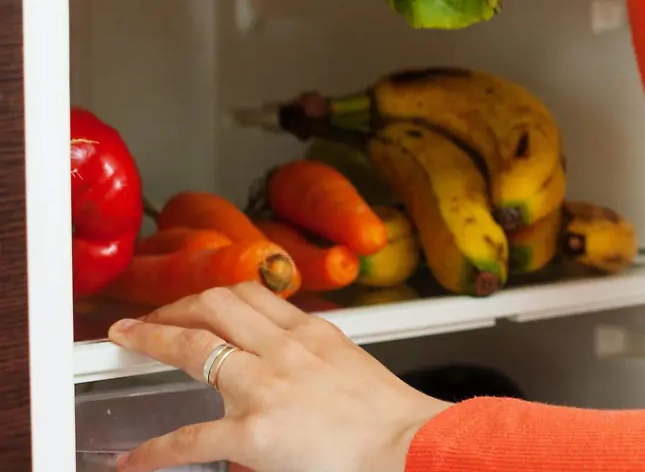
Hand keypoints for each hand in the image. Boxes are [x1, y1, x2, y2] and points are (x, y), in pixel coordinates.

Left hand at [107, 284, 449, 471]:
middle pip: (215, 304)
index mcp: (313, 333)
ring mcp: (265, 387)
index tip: (196, 305)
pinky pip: (188, 438)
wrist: (408, 444)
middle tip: (152, 321)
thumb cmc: (392, 418)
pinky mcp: (252, 432)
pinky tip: (138, 458)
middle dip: (175, 308)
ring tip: (129, 341)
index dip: (212, 297)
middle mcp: (285, 349)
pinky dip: (156, 450)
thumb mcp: (355, 366)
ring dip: (152, 339)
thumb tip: (296, 372)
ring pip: (194, 346)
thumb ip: (319, 359)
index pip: (252, 295)